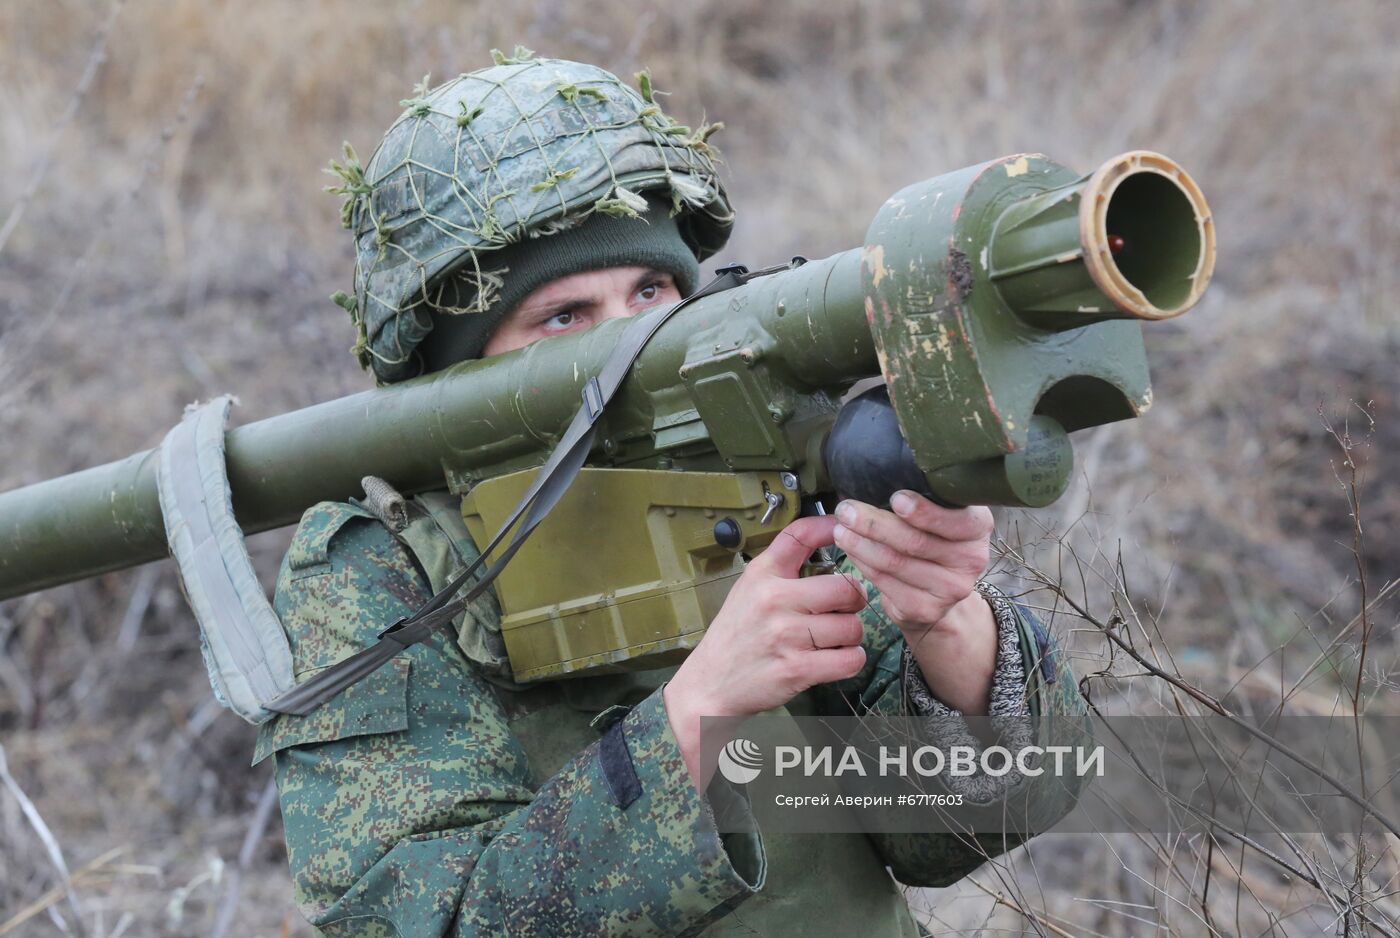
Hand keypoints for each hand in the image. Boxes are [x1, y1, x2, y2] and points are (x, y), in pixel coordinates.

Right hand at [664, 515, 867, 789]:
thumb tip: (828, 532)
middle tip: (846, 608)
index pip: (800, 535)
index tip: (845, 530)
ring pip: (853, 627)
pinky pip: (850, 660)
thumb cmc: (736, 634)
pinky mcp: (797, 670)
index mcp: (762, 575)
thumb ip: (784, 564)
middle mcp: (774, 600)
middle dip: (854, 600)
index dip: (830, 527)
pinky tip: (836, 658)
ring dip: (851, 635)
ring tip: (834, 638)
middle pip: (845, 588)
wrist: (709, 685)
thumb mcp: (749, 588)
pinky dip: (850, 660)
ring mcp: (786, 636)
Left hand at [830, 491, 991, 634]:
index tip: (896, 498)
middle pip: (916, 542)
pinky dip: (862, 563)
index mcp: (978, 527)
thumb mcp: (938, 513)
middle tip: (846, 510)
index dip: (925, 512)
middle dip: (875, 524)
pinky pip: (885, 583)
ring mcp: (951, 589)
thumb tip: (874, 479)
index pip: (956, 520)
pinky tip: (850, 550)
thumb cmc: (932, 537)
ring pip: (896, 562)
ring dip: (861, 543)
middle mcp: (972, 559)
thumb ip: (922, 498)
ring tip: (840, 528)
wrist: (940, 591)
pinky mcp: (926, 609)